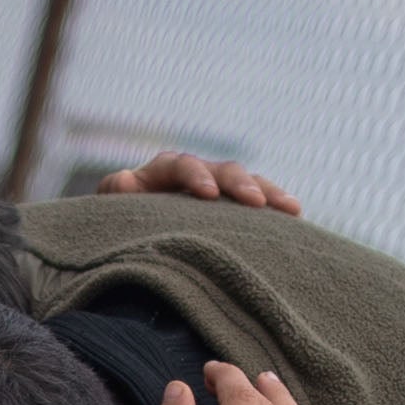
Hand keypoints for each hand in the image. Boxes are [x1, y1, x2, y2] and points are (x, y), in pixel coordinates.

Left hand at [98, 153, 301, 214]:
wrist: (130, 240)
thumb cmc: (118, 226)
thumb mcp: (110, 212)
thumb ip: (115, 195)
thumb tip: (126, 180)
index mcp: (162, 172)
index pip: (181, 165)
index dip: (195, 176)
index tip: (208, 195)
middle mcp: (195, 175)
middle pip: (222, 170)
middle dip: (241, 183)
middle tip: (255, 203)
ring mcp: (218, 191)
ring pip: (247, 184)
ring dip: (269, 193)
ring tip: (291, 208)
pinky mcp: (232, 211)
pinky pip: (257, 205)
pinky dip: (274, 209)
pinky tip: (295, 219)